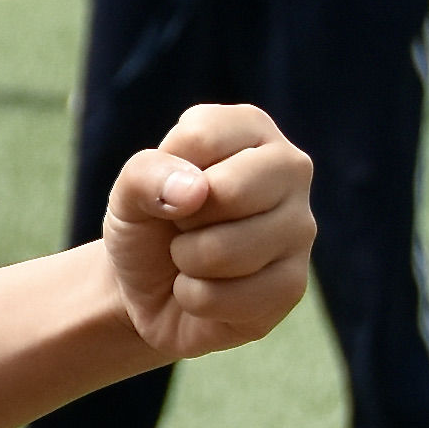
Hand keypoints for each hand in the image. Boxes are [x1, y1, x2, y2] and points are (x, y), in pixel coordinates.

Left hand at [102, 103, 314, 358]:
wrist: (151, 289)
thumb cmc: (149, 225)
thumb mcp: (128, 192)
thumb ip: (145, 174)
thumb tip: (195, 191)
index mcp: (250, 128)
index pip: (201, 138)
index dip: (163, 174)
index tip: (168, 188)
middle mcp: (289, 168)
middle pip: (227, 192)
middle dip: (182, 219)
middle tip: (183, 225)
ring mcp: (300, 226)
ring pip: (224, 250)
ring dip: (186, 262)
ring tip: (194, 256)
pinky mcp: (294, 283)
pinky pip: (226, 297)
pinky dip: (196, 299)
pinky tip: (209, 288)